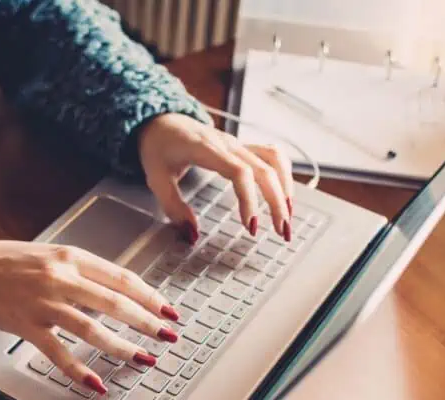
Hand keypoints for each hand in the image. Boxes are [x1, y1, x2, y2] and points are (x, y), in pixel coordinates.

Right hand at [0, 240, 179, 393]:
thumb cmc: (5, 262)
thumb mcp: (49, 254)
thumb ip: (80, 269)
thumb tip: (114, 289)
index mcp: (70, 257)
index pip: (122, 278)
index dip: (149, 296)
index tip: (167, 309)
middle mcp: (61, 278)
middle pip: (116, 303)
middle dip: (148, 322)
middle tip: (168, 336)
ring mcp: (45, 304)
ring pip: (94, 329)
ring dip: (123, 347)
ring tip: (143, 360)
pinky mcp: (28, 326)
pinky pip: (60, 353)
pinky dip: (80, 371)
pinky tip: (96, 384)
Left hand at [138, 113, 294, 242]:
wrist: (160, 120)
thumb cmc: (158, 148)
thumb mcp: (155, 179)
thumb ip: (173, 208)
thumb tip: (192, 234)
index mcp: (206, 149)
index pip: (239, 172)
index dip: (250, 199)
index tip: (251, 225)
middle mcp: (227, 143)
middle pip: (263, 169)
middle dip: (276, 202)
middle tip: (281, 232)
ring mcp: (238, 143)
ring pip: (273, 161)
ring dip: (285, 188)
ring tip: (288, 216)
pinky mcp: (242, 146)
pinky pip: (271, 154)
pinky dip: (283, 174)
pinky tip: (285, 194)